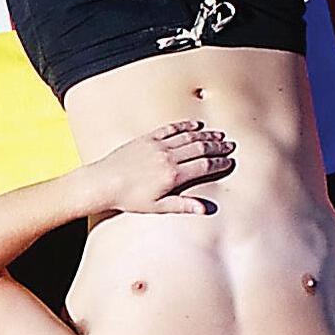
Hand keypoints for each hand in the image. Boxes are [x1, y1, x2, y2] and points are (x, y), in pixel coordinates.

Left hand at [76, 120, 233, 214]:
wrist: (103, 183)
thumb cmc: (129, 199)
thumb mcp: (157, 207)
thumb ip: (183, 205)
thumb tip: (206, 208)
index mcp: (173, 176)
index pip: (204, 166)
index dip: (219, 163)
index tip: (229, 162)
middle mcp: (168, 157)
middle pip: (200, 149)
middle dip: (217, 147)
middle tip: (230, 146)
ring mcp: (158, 145)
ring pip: (189, 137)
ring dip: (206, 136)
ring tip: (218, 135)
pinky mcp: (148, 138)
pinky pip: (171, 129)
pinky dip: (185, 126)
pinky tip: (196, 125)